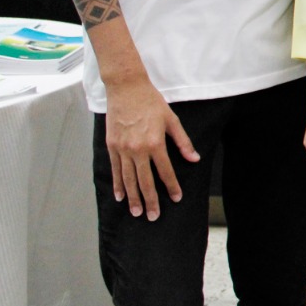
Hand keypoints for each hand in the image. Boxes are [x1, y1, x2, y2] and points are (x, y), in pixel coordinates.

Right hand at [103, 75, 199, 219]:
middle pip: (145, 181)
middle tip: (153, 216)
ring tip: (137, 212)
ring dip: (133, 198)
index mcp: (155, 143)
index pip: (165, 171)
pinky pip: (115, 170)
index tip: (176, 198)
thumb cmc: (151, 102)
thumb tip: (194, 158)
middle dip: (150, 201)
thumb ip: (183, 142)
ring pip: (128, 179)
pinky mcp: (111, 146)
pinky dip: (118, 185)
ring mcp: (122, 149)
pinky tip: (121, 196)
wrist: (126, 89)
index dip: (172, 186)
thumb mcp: (172, 119)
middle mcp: (138, 149)